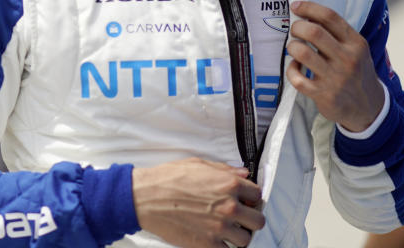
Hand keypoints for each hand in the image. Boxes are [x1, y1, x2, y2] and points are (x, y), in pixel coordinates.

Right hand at [132, 157, 263, 246]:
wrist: (145, 198)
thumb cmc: (168, 178)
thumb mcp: (198, 164)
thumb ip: (224, 170)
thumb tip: (244, 174)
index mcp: (229, 184)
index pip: (257, 195)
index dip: (250, 198)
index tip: (244, 202)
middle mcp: (229, 206)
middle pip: (258, 220)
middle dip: (249, 219)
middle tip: (239, 219)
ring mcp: (220, 227)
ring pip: (246, 239)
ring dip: (237, 236)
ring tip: (225, 231)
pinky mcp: (208, 244)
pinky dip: (223, 247)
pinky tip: (215, 240)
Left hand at [286, 1, 384, 131]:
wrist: (368, 107)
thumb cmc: (356, 72)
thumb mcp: (356, 50)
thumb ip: (337, 34)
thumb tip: (307, 15)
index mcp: (355, 43)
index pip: (330, 17)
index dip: (309, 8)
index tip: (295, 6)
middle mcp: (347, 59)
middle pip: (313, 31)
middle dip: (297, 27)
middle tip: (295, 31)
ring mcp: (335, 78)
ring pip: (302, 52)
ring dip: (292, 47)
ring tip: (294, 48)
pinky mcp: (324, 95)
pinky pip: (297, 78)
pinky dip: (291, 70)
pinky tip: (295, 68)